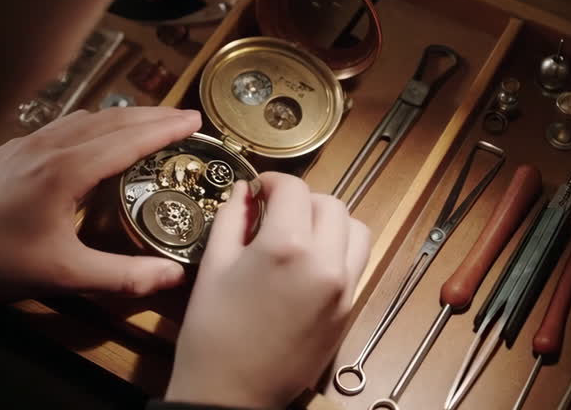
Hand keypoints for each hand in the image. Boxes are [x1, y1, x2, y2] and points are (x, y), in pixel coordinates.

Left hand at [0, 106, 201, 298]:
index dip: (165, 128)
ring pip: (83, 118)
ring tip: (148, 126)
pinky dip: (92, 124)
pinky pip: (61, 125)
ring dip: (121, 117)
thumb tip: (174, 276)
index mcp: (65, 170)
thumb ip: (121, 275)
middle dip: (150, 116)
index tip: (197, 119)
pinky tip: (93, 140)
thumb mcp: (62, 275)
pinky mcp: (8, 152)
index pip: (127, 139)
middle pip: (109, 120)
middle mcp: (47, 146)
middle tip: (184, 118)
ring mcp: (24, 144)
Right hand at [167, 173, 370, 409]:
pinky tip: (309, 261)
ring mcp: (343, 288)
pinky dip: (339, 249)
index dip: (272, 181)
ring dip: (329, 220)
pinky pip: (357, 262)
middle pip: (329, 203)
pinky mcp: (349, 310)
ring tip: (299, 232)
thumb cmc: (213, 332)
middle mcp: (324, 263)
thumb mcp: (214, 264)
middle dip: (301, 199)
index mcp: (286, 246)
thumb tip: (246, 191)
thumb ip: (234, 218)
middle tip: (274, 211)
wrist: (232, 392)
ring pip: (354, 228)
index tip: (259, 189)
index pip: (293, 188)